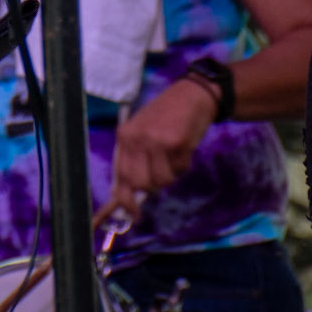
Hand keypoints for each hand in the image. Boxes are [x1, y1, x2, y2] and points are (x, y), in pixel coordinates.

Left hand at [108, 76, 217, 218]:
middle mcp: (136, 138)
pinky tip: (183, 147)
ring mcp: (155, 140)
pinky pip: (180, 169)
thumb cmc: (166, 116)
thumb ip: (136, 158)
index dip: (125, 200)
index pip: (120, 175)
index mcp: (125, 136)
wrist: (191, 95)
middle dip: (153, 186)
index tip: (134, 216)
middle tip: (164, 172)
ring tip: (173, 155)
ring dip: (171, 174)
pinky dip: (184, 164)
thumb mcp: (143, 132)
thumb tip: (131, 193)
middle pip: (141, 183)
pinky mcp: (175, 142)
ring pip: (162, 180)